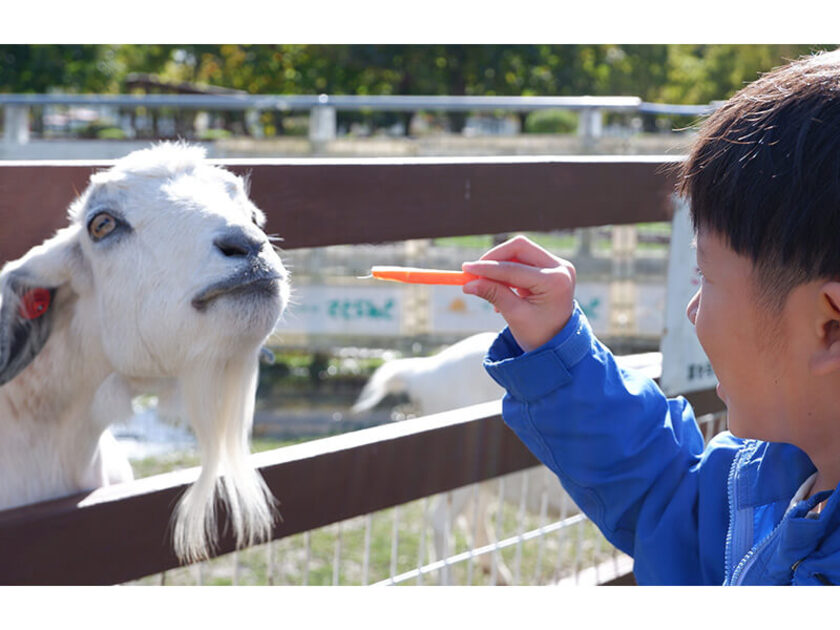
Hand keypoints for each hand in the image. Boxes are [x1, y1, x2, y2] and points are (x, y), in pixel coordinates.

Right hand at [462, 235, 575, 352]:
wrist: (560, 343)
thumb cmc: (539, 334)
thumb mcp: (515, 315)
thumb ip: (493, 295)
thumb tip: (468, 284)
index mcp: (555, 282)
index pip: (514, 268)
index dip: (487, 268)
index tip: (466, 269)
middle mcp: (561, 268)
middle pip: (520, 247)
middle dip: (494, 258)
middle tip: (474, 271)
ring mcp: (558, 265)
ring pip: (521, 251)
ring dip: (501, 265)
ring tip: (490, 287)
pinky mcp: (552, 266)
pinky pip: (524, 259)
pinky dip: (509, 270)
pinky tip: (503, 289)